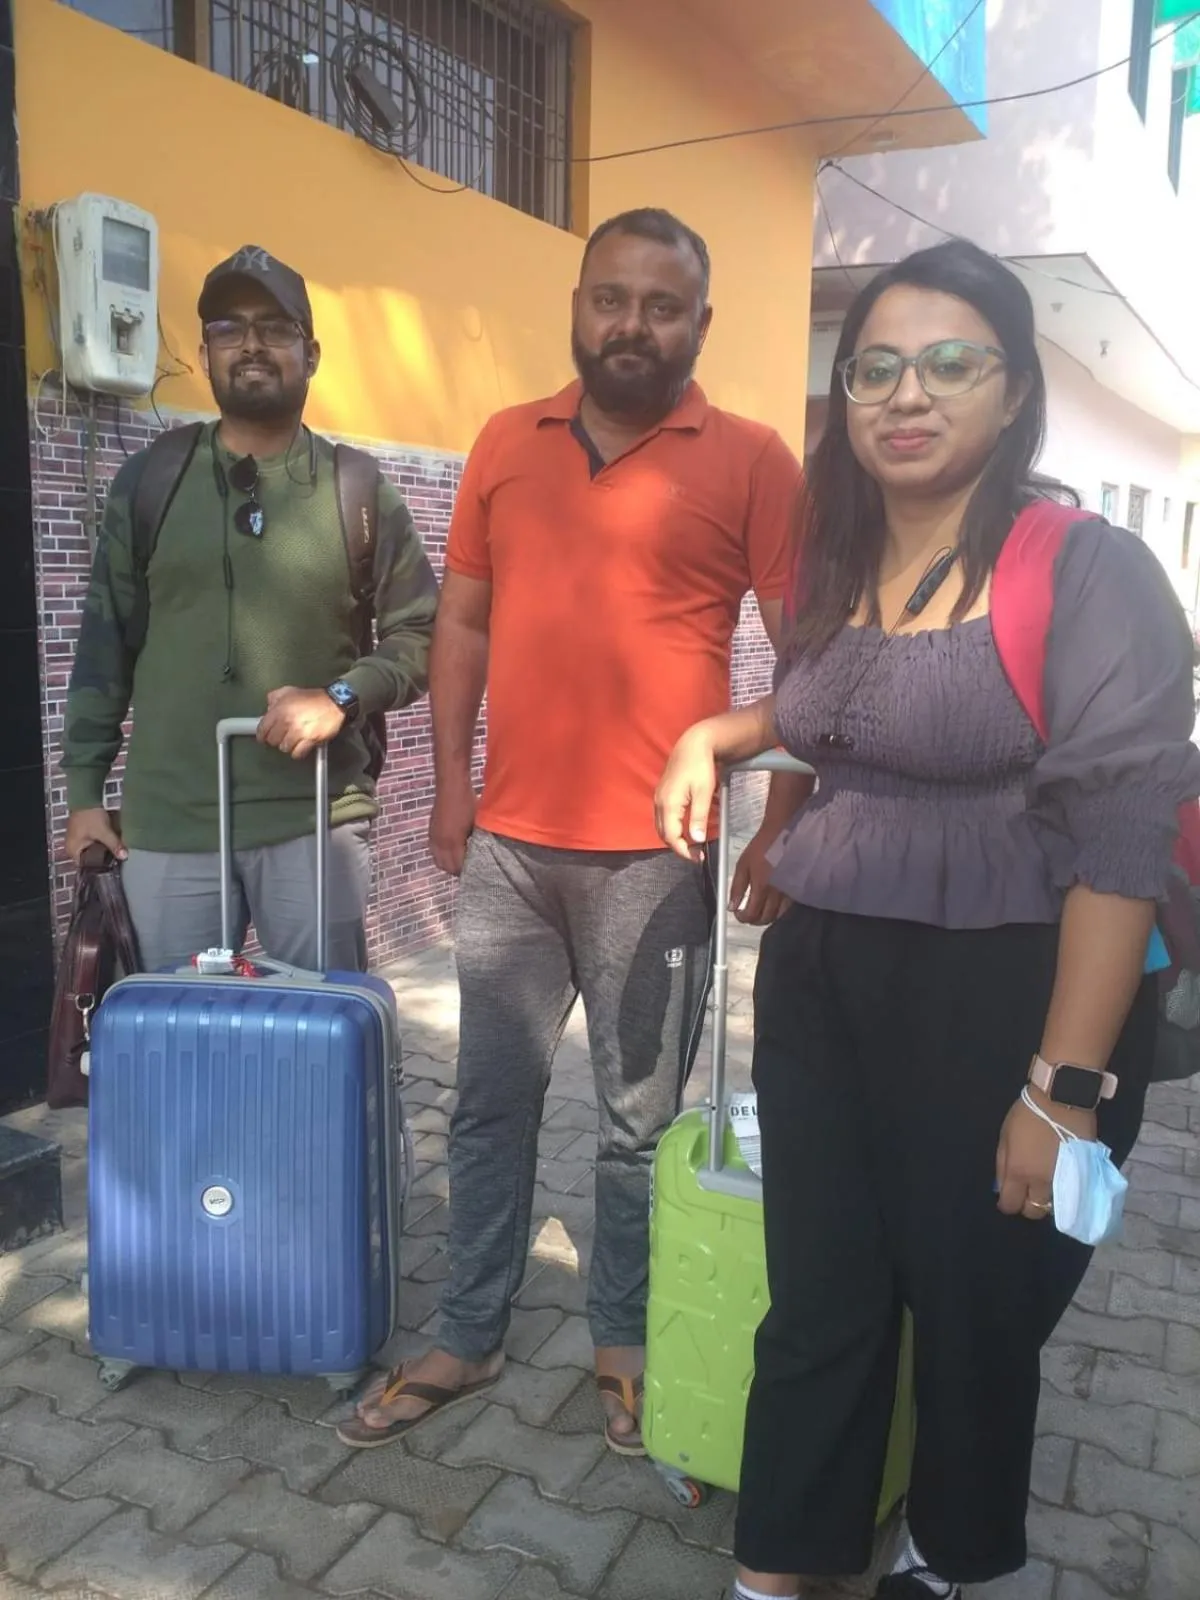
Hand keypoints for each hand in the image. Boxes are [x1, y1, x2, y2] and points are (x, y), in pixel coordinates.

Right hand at [65, 807, 125, 863]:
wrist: (86, 796)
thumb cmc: (89, 815)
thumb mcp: (103, 831)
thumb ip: (114, 844)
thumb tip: (124, 856)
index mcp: (73, 851)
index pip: (86, 866)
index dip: (100, 867)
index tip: (112, 867)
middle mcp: (74, 847)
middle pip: (92, 858)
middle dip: (105, 857)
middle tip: (118, 859)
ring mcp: (79, 839)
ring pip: (95, 849)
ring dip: (105, 849)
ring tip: (117, 851)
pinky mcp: (85, 833)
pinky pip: (96, 841)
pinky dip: (103, 841)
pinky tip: (113, 841)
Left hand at [257, 687, 345, 760]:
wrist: (334, 702)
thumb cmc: (312, 697)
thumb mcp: (290, 691)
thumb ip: (275, 697)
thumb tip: (268, 708)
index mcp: (279, 710)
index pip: (262, 729)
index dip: (262, 736)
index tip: (264, 738)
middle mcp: (287, 721)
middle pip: (273, 741)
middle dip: (276, 740)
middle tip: (282, 736)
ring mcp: (298, 732)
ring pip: (284, 748)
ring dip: (288, 746)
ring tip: (294, 740)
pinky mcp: (310, 740)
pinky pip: (297, 753)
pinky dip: (298, 752)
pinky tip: (301, 746)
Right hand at [429, 777, 476, 876]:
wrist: (451, 786)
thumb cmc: (468, 803)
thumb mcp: (477, 824)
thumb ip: (477, 841)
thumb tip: (482, 853)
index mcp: (453, 842)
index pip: (458, 867)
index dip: (468, 872)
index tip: (478, 872)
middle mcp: (440, 843)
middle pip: (447, 867)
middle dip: (458, 871)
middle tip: (471, 869)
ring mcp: (434, 837)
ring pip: (438, 861)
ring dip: (449, 864)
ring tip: (461, 862)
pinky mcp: (431, 832)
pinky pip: (434, 852)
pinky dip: (442, 856)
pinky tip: (451, 852)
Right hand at [655, 729, 718, 862]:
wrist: (694, 743)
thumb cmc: (700, 766)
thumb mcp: (704, 792)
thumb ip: (699, 817)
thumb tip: (697, 839)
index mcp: (668, 804)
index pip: (671, 836)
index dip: (684, 850)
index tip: (698, 857)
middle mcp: (659, 802)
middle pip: (664, 834)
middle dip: (679, 846)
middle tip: (696, 853)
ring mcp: (659, 797)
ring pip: (662, 825)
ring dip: (675, 837)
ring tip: (692, 842)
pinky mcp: (662, 793)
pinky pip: (663, 816)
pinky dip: (673, 825)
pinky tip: (687, 825)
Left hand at [730, 827, 790, 924]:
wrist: (782, 833)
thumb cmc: (762, 846)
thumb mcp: (743, 864)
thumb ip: (736, 887)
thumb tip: (731, 906)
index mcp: (762, 887)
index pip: (751, 915)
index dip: (742, 918)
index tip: (738, 914)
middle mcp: (778, 893)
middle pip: (766, 919)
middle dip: (754, 920)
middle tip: (748, 913)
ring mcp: (790, 892)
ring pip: (779, 916)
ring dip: (768, 916)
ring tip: (761, 909)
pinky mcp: (798, 888)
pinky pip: (790, 907)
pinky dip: (780, 910)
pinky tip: (774, 904)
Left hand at [996, 1084, 1096, 1221]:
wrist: (1062, 1099)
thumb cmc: (1027, 1114)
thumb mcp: (1005, 1136)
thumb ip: (1002, 1165)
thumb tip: (1001, 1187)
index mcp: (1019, 1172)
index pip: (1011, 1205)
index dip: (1007, 1204)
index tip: (1007, 1198)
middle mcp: (1041, 1182)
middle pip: (1034, 1211)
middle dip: (1027, 1206)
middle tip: (1027, 1193)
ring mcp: (1063, 1180)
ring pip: (1054, 1206)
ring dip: (1047, 1200)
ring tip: (1044, 1187)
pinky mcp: (1082, 1174)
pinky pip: (1071, 1194)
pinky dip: (1064, 1192)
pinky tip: (1060, 1182)